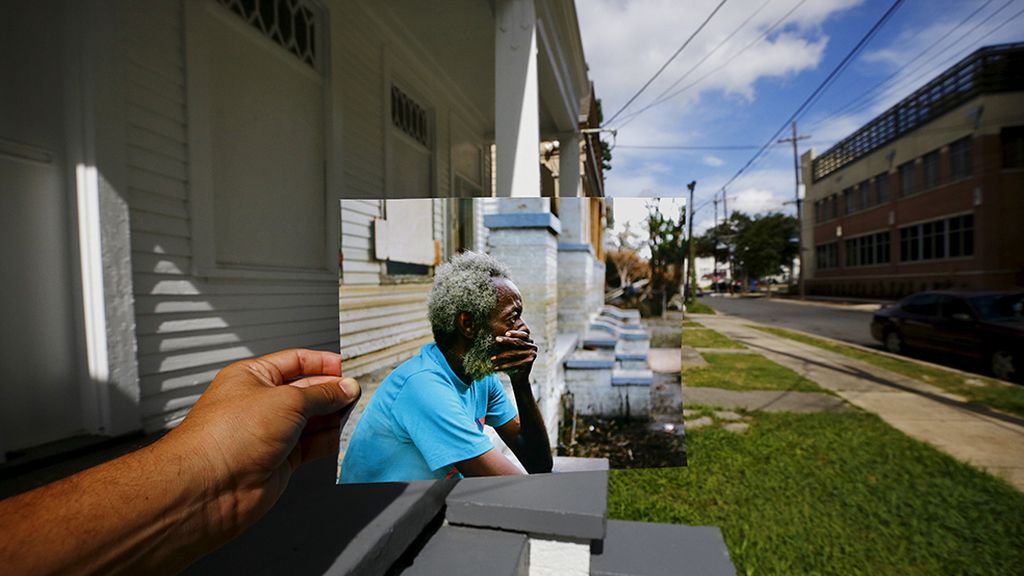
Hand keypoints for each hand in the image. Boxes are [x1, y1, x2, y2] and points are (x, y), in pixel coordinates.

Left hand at [161, 349, 359, 536]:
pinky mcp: (280, 460)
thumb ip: (321, 394)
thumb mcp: (285, 400)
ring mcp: (270, 433)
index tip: (346, 368)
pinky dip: (330, 441)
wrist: (210, 487)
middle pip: (307, 391)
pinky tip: (344, 436)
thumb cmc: (226, 437)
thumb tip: (344, 388)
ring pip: (312, 420)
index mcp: (252, 377)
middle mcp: (261, 404)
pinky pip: (312, 445)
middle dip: (332, 391)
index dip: (322, 363)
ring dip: (334, 417)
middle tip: (357, 393)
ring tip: (356, 413)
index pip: (295, 361)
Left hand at [491, 330, 537, 380]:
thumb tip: (496, 337)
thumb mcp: (509, 349)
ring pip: (514, 353)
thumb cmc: (511, 360)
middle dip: (506, 341)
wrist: (518, 376)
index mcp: (529, 340)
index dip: (514, 333)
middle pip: (518, 342)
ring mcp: (532, 355)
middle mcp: (533, 346)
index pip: (522, 334)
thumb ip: (506, 343)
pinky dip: (504, 366)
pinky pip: (515, 364)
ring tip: (492, 359)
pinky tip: (495, 368)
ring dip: (501, 356)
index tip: (505, 333)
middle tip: (496, 339)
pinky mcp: (529, 363)